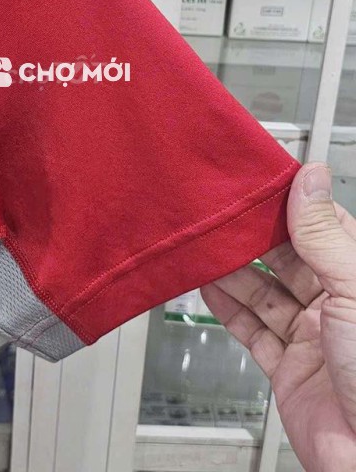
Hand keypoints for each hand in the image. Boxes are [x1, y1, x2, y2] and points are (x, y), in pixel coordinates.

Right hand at [201, 163, 355, 471]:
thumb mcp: (354, 290)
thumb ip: (324, 234)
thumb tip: (311, 178)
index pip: (320, 226)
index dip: (289, 203)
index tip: (258, 183)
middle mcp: (337, 304)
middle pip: (285, 258)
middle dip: (252, 237)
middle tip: (221, 216)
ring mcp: (311, 336)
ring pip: (263, 291)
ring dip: (232, 270)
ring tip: (206, 248)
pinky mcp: (288, 368)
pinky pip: (251, 329)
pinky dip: (227, 308)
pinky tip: (210, 288)